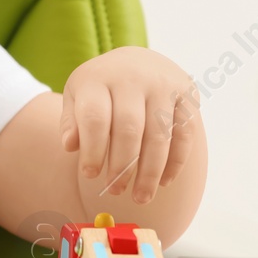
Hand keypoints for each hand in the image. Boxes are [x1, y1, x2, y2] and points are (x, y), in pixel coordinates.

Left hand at [60, 46, 200, 204]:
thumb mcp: (77, 95)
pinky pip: (184, 133)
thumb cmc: (102, 87)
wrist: (136, 60)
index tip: (90, 175)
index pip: (95, 118)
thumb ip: (71, 120)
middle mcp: (133, 78)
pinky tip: (164, 181)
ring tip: (141, 197)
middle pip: (129, 129)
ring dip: (150, 172)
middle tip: (114, 191)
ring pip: (159, 135)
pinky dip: (176, 162)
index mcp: (99, 78)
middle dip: (122, 167)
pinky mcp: (186, 94)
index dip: (93, 151)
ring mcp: (163, 85)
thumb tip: (70, 146)